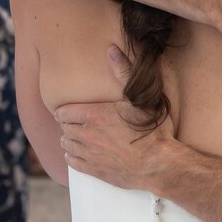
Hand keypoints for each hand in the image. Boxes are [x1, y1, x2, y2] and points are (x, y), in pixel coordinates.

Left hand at [55, 46, 174, 190]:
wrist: (158, 164)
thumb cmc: (151, 129)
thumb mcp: (139, 96)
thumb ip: (123, 72)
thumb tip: (111, 50)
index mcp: (94, 115)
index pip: (64, 112)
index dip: (64, 110)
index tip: (66, 110)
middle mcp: (86, 135)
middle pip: (64, 128)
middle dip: (67, 124)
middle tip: (72, 121)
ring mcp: (89, 155)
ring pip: (66, 145)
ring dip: (68, 139)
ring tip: (74, 136)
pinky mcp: (95, 171)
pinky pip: (73, 163)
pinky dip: (71, 157)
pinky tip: (75, 154)